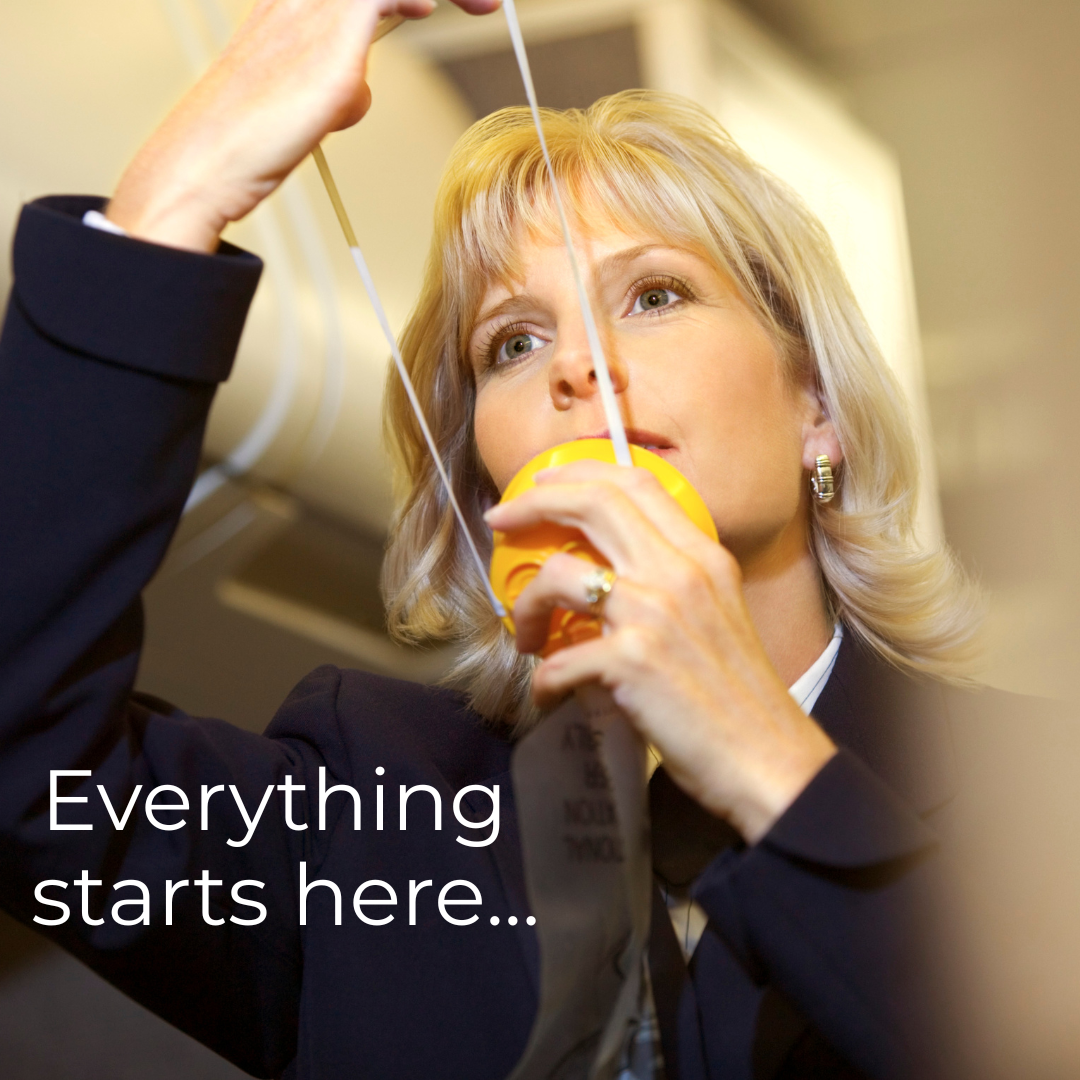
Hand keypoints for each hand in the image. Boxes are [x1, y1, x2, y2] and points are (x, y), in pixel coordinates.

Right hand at [107, 0, 501, 251]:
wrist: (205, 163)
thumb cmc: (247, 145)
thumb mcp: (304, 107)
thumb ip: (338, 86)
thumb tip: (362, 89)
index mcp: (295, 4)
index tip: (458, 2)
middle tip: (486, 2)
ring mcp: (311, 12)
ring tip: (486, 3)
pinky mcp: (327, 40)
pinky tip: (428, 7)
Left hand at [483, 459, 836, 843]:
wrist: (768, 760)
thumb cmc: (740, 698)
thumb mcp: (719, 615)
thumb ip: (673, 584)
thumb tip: (610, 576)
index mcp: (703, 558)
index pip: (637, 484)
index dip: (580, 473)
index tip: (542, 483)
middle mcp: (680, 574)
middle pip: (594, 503)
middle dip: (534, 502)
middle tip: (501, 520)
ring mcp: (654, 614)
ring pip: (559, 575)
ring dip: (526, 606)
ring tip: (526, 637)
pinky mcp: (632, 662)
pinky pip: (558, 661)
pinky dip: (544, 681)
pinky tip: (550, 696)